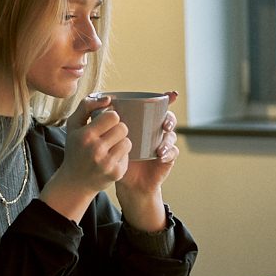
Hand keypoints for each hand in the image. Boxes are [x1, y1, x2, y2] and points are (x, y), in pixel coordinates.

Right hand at [39, 94, 131, 221]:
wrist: (74, 182)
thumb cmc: (75, 149)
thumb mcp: (73, 125)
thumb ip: (86, 106)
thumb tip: (108, 98)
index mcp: (85, 135)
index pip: (113, 116)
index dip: (111, 118)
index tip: (105, 123)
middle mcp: (96, 150)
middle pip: (123, 128)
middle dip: (118, 130)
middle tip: (109, 136)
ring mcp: (107, 163)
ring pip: (128, 142)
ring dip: (121, 142)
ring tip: (110, 147)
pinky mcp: (116, 173)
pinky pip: (128, 156)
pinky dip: (121, 156)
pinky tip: (111, 160)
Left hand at [115, 91, 178, 231]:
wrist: (123, 182)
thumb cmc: (112, 156)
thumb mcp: (107, 137)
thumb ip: (105, 120)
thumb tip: (103, 101)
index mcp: (144, 122)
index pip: (157, 107)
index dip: (168, 99)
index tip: (172, 94)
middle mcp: (155, 131)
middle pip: (168, 118)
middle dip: (169, 119)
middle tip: (163, 124)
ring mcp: (162, 144)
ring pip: (171, 136)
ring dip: (167, 139)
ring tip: (159, 146)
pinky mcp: (167, 158)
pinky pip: (173, 152)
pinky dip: (168, 152)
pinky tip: (160, 156)